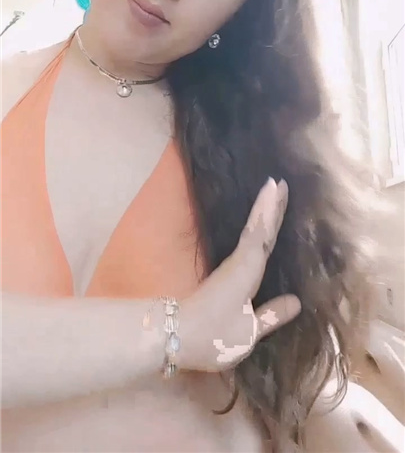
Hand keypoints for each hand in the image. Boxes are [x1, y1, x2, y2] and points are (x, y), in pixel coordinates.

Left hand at [178, 178, 300, 372]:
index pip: (263, 234)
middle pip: (257, 228)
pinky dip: (255, 233)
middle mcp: (239, 263)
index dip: (271, 210)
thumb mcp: (248, 331)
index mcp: (247, 270)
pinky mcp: (224, 277)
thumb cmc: (213, 335)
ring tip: (273, 197)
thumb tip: (295, 300)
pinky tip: (258, 232)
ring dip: (263, 215)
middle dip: (270, 206)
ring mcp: (230, 269)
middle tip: (280, 182)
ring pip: (251, 234)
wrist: (175, 337)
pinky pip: (245, 246)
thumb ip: (272, 315)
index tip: (277, 185)